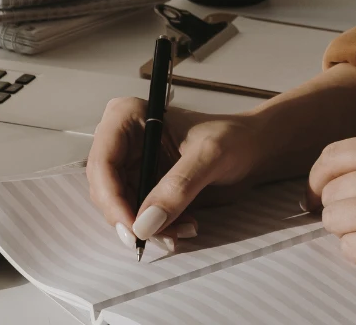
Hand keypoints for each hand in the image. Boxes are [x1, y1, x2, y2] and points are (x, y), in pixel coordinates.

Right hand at [87, 97, 271, 249]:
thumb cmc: (233, 138)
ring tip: (182, 230)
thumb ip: (178, 187)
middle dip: (130, 218)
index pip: (103, 163)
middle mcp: (121, 140)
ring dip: (147, 227)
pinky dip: (158, 228)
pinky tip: (185, 226)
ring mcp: (130, 165)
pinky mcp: (142, 186)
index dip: (112, 198)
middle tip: (159, 238)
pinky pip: (137, 215)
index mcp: (127, 117)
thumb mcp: (209, 156)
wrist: (253, 150)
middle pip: (104, 189)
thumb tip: (146, 223)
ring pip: (119, 207)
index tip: (134, 228)